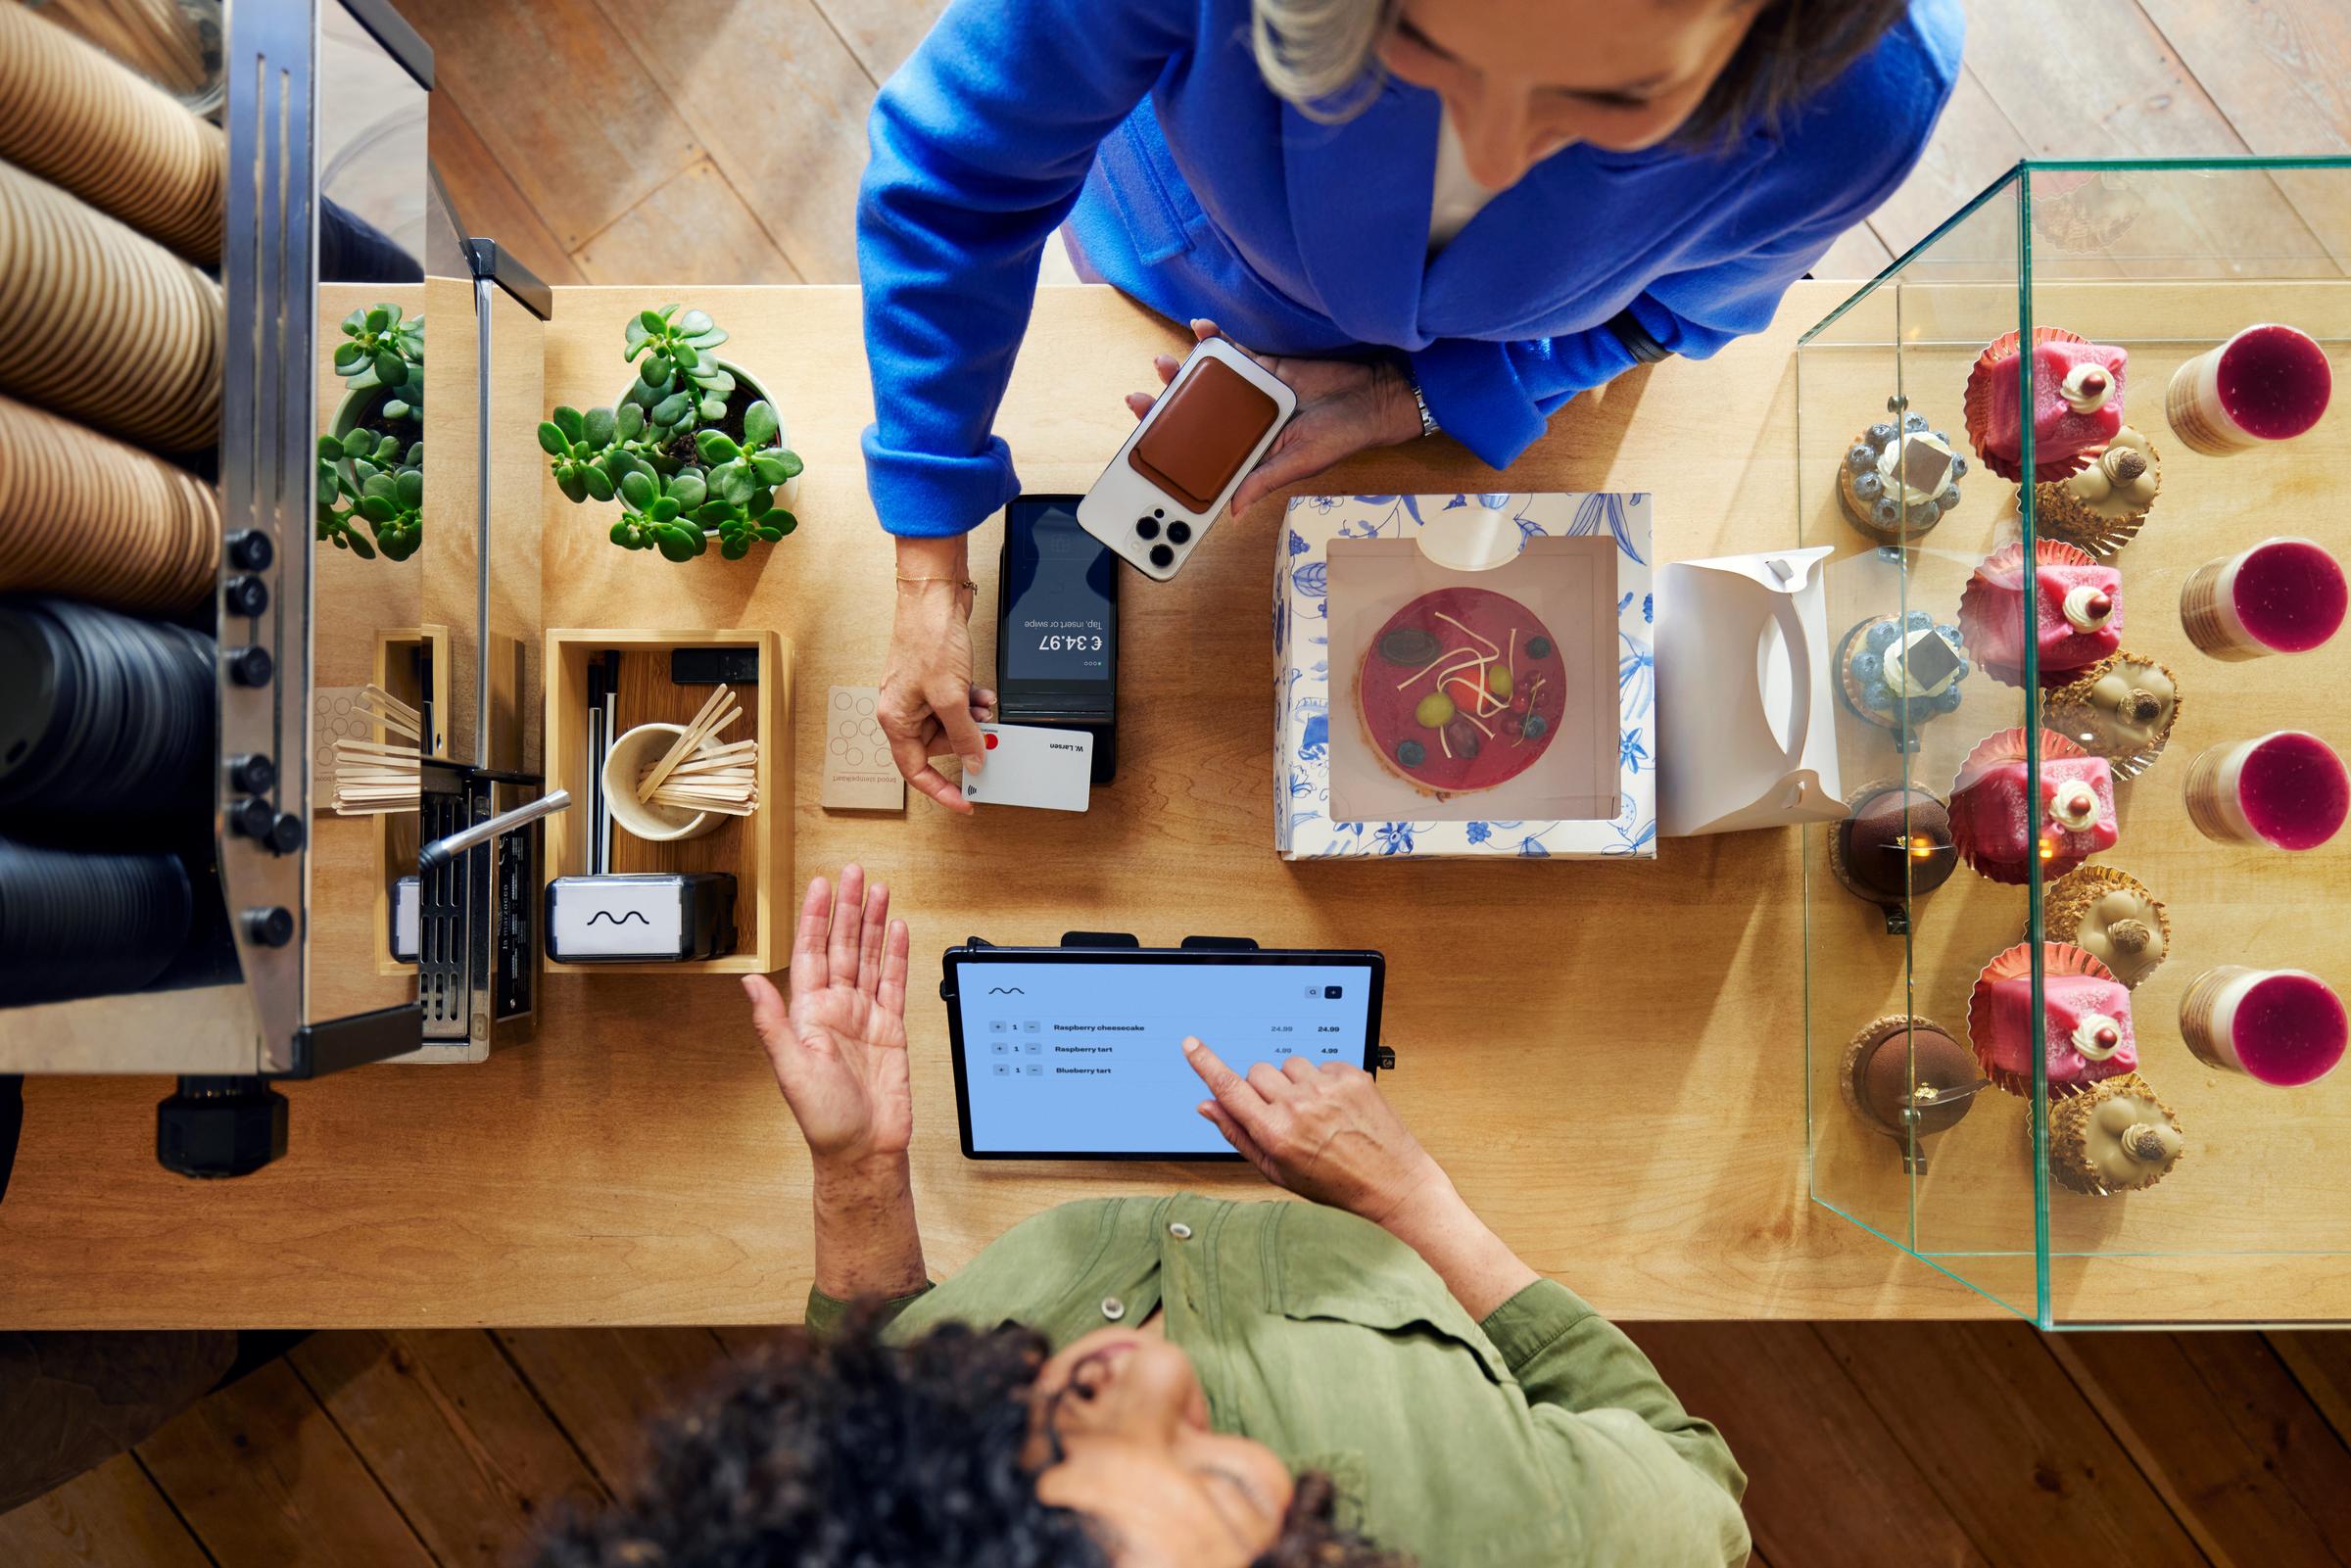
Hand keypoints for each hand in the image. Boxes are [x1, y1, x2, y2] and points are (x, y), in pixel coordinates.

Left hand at [744, 865, 912, 1167]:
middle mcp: (836, 1010)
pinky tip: (898, 931)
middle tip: (856, 873)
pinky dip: (897, 956)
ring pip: (869, 958)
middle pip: (843, 946)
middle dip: (849, 908)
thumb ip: (772, 1024)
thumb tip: (749, 984)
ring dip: (874, 924)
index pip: (812, 953)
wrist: (863, 1151)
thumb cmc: (824, 1120)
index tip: (822, 886)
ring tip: (880, 891)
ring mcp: (865, 1017)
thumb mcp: (790, 1070)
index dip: (816, 918)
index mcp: (809, 1014)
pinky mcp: (891, 1030)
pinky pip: (895, 984)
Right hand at [880, 535, 997, 813]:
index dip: (941, 789)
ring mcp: (918, 693)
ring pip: (950, 722)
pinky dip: (972, 700)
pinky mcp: (933, 678)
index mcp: (895, 719)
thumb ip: (963, 736)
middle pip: (938, 744)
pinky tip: (982, 691)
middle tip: (986, 734)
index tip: (963, 801)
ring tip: (985, 706)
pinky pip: (955, 702)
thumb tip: (974, 763)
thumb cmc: (927, 639)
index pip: (915, 770)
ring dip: (972, 718)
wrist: (933, 598)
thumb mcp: (951, 697)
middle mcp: (903, 708)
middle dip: (966, 739)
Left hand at [1127, 319, 1423, 515]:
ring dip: (1184, 371)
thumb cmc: (1340, 437)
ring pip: (1208, 381)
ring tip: (1165, 363)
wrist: (1372, 398)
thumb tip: (1233, 512)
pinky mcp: (1265, 365)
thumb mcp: (1297, 463)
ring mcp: (1251, 392)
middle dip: (1166, 406)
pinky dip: (1216, 339)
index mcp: (1248, 450)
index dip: (1173, 447)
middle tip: (1142, 398)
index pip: (1202, 450)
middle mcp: (1244, 422)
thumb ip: (1262, 481)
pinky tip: (1201, 329)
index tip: (1144, 444)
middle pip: (1196, 414)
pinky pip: (1235, 351)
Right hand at [1182, 1037, 1447, 1226]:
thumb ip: (1238, 1134)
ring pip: (1289, 1064)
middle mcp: (1299, 1106)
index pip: (1230, 1089)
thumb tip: (1208, 1106)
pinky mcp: (1351, 1075)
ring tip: (1315, 1112)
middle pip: (1257, 1071)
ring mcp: (1327, 1088)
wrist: (1391, 1181)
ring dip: (1294, 1083)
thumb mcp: (1278, 1171)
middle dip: (1263, 1089)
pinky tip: (1336, 1107)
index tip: (1191, 1045)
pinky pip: (1321, 1064)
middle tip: (1282, 1113)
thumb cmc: (1334, 1183)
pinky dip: (1323, 1081)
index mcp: (1276, 1133)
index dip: (1206, 1063)